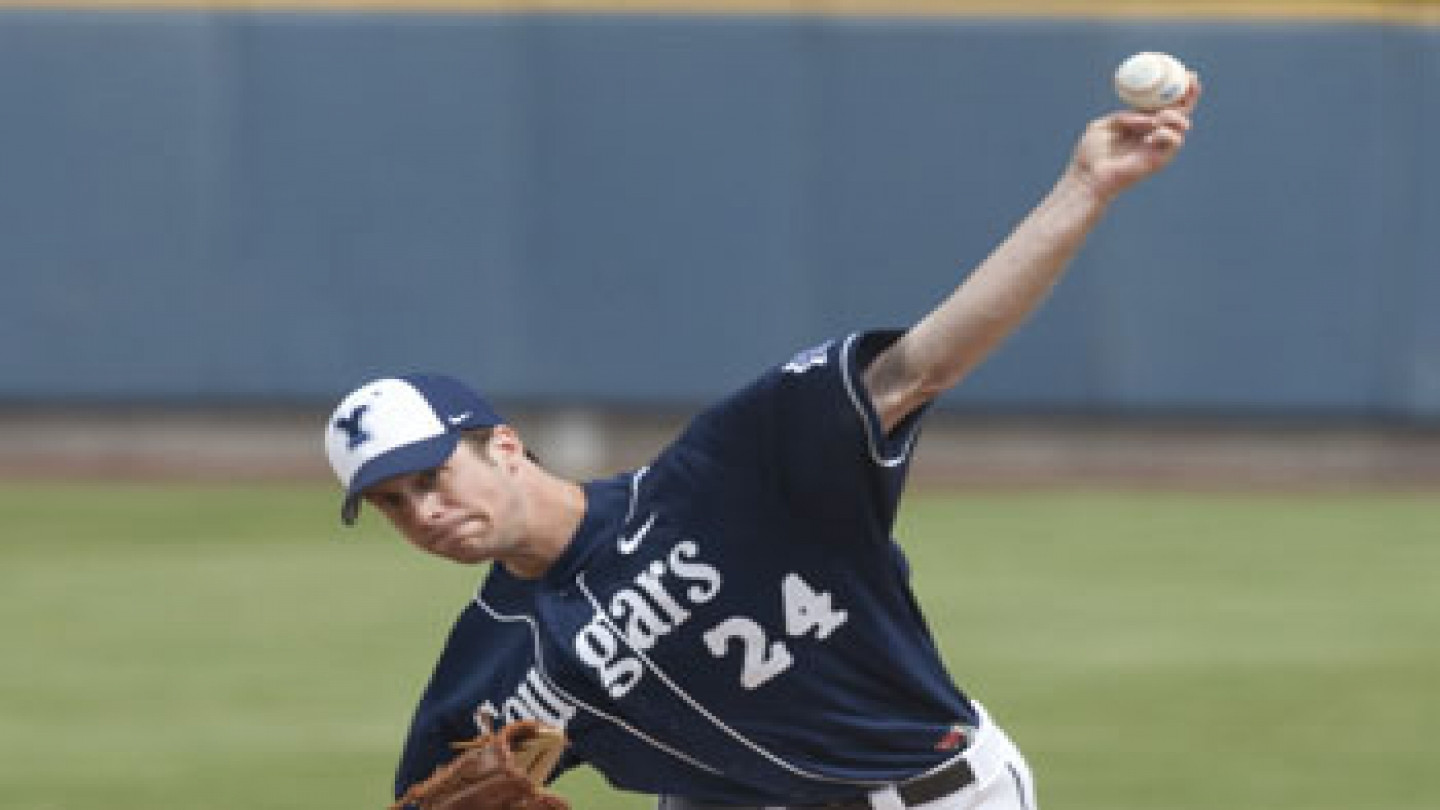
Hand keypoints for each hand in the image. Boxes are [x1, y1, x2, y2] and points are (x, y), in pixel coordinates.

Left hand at [1068, 73, 1201, 200]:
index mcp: (1140, 124)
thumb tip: (1144, 115)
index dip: (1176, 89)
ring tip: (1159, 117)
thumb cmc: (1091, 153)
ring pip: (1181, 125)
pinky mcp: (1160, 159)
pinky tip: (1151, 136)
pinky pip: (1175, 141)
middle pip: (1180, 112)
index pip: (1163, 104)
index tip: (1185, 73)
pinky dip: (1166, 133)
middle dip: (1190, 95)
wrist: (1088, 177)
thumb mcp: (1104, 125)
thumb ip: (1124, 115)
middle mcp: (1153, 133)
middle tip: (1192, 81)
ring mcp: (1158, 146)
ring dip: (1174, 115)